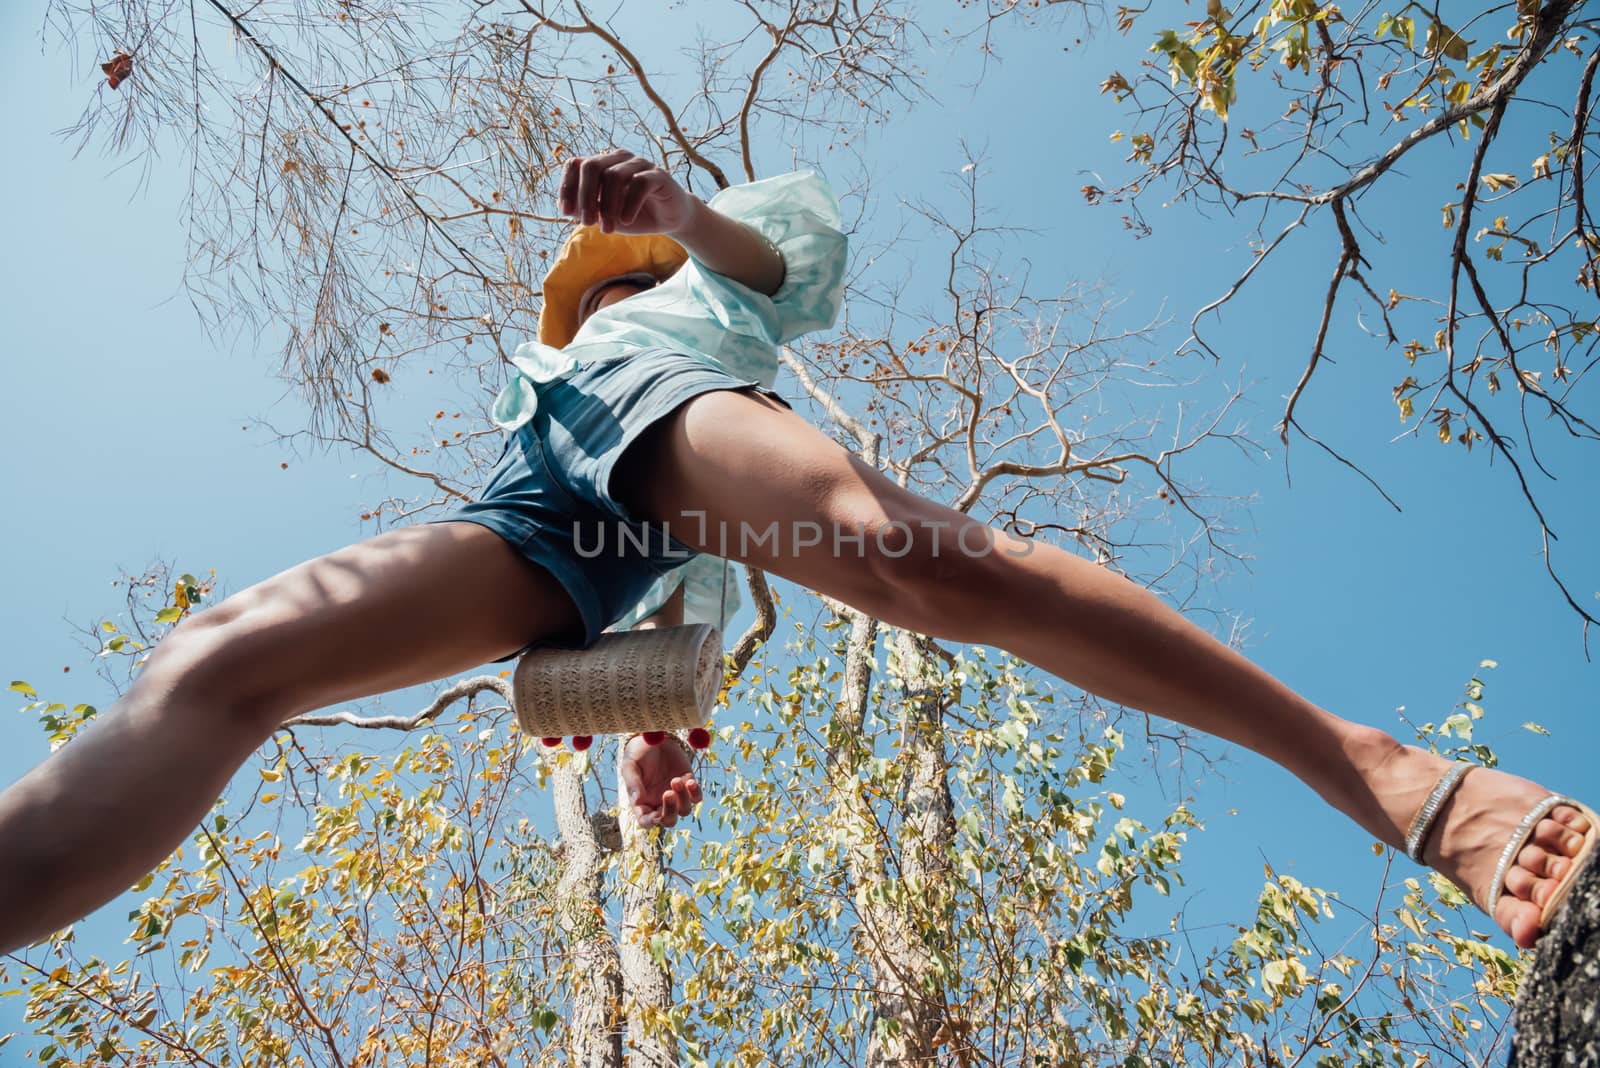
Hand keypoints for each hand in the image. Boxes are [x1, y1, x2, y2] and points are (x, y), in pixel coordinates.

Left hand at [558, 149, 698, 236]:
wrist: (668, 219)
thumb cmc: (632, 215)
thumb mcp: (604, 215)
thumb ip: (585, 209)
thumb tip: (565, 207)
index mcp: (602, 165)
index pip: (575, 164)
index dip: (567, 187)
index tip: (566, 212)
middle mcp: (619, 159)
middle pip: (591, 166)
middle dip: (585, 197)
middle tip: (586, 224)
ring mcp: (639, 164)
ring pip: (614, 176)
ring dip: (607, 207)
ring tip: (608, 229)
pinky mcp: (658, 175)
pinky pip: (639, 184)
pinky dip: (628, 205)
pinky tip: (626, 221)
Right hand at [619, 734, 703, 829]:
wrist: (653, 738)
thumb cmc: (637, 754)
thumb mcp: (630, 766)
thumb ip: (633, 784)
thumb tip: (638, 801)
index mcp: (643, 803)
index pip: (646, 821)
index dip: (652, 822)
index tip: (656, 814)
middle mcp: (660, 803)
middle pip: (669, 821)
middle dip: (671, 812)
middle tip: (668, 793)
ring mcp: (676, 795)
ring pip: (684, 810)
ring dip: (682, 798)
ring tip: (675, 780)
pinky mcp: (687, 784)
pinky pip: (696, 797)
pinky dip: (695, 793)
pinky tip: (690, 781)